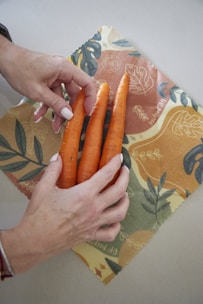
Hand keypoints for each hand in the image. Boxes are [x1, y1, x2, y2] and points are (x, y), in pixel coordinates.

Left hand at [0, 36, 95, 131]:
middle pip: (74, 93)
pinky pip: (53, 94)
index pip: (86, 83)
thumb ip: (56, 104)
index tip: (87, 112)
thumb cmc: (19, 68)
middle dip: (69, 110)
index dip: (90, 99)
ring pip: (62, 96)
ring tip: (53, 125)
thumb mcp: (38, 91)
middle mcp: (62, 71)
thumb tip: (69, 114)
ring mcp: (55, 75)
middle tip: (68, 123)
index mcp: (64, 68)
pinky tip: (39, 114)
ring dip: (57, 111)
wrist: (4, 59)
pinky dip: (47, 105)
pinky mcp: (48, 79)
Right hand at [0, 154, 128, 272]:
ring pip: (120, 212)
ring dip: (125, 202)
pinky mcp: (90, 236)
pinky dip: (116, 226)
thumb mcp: (43, 187)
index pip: (106, 175)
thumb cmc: (39, 214)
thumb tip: (58, 156)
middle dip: (125, 178)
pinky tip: (115, 220)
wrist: (35, 241)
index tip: (118, 158)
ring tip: (124, 194)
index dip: (114, 164)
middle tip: (124, 171)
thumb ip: (53, 170)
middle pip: (119, 191)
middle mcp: (93, 208)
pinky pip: (111, 233)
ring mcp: (94, 223)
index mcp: (84, 194)